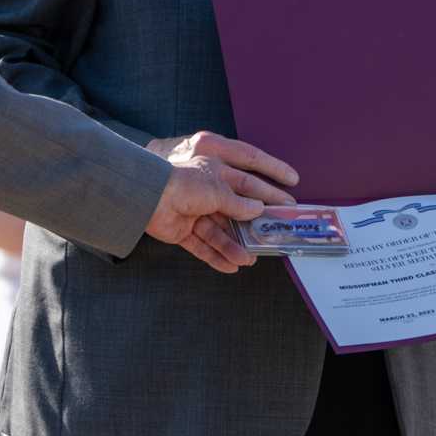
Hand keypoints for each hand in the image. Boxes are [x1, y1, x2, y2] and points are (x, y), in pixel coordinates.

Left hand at [143, 136, 297, 272]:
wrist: (146, 196)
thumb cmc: (182, 181)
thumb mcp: (217, 188)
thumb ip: (238, 201)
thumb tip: (257, 209)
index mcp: (216, 169)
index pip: (249, 177)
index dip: (270, 185)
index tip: (290, 193)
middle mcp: (206, 189)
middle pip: (236, 208)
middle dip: (254, 223)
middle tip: (274, 234)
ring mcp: (193, 210)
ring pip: (219, 231)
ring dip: (234, 245)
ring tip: (249, 259)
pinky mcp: (181, 230)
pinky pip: (202, 245)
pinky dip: (215, 256)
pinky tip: (230, 267)